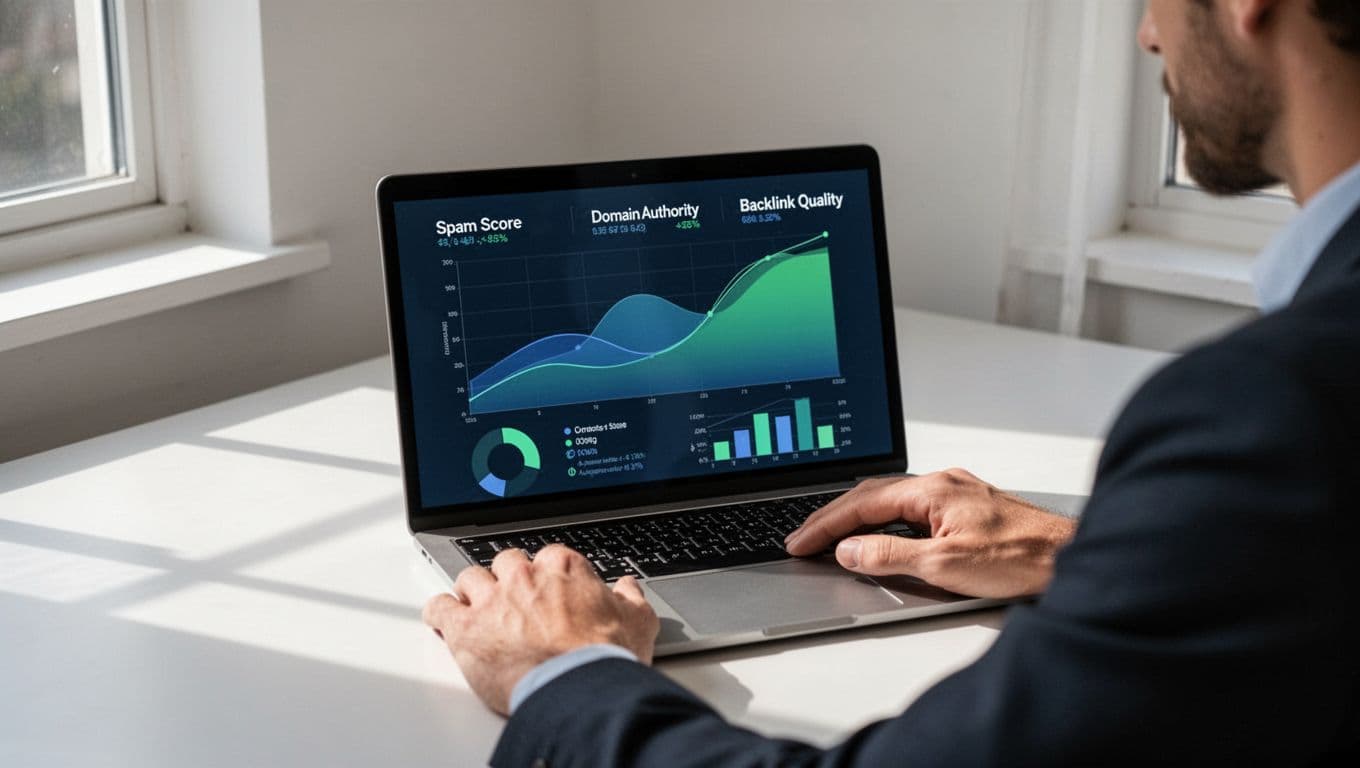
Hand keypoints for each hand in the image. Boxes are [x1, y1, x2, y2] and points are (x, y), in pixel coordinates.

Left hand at [422, 544, 658, 714]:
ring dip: (471, 591)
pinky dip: (439, 612)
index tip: (548, 587)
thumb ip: (631, 599)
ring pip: (470, 578)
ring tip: (475, 607)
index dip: (547, 574)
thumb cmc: (604, 657)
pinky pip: (440, 608)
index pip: (549, 557)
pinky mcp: (465, 628)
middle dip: (508, 578)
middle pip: (506, 563)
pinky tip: (442, 618)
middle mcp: (524, 577)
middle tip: (513, 598)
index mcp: (563, 568)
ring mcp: (492, 600)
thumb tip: (629, 588)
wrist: (578, 688)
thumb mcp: (637, 622)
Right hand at [784, 469, 1076, 597]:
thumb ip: (889, 556)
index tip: (799, 541)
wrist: (1072, 558)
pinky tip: (881, 535)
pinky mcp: (968, 506)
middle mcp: (943, 482)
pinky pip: (912, 507)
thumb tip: (848, 551)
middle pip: (872, 495)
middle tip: (804, 539)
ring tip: (831, 538)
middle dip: (833, 517)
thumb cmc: (1022, 558)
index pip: (861, 503)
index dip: (824, 525)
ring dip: (858, 517)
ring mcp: (957, 492)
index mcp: (932, 489)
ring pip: (892, 499)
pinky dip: (885, 521)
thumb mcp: (943, 565)